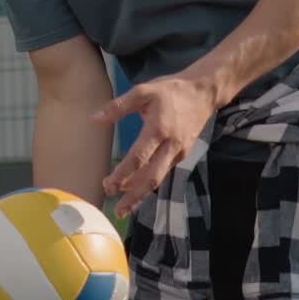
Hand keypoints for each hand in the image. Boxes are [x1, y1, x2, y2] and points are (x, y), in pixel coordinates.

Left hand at [93, 73, 216, 216]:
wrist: (203, 92)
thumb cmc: (170, 90)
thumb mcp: (144, 90)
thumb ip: (119, 106)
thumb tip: (95, 119)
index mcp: (158, 129)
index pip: (138, 159)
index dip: (123, 175)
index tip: (108, 186)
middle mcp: (170, 146)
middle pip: (151, 178)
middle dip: (134, 196)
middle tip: (117, 209)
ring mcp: (178, 152)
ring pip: (159, 178)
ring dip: (141, 193)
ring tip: (124, 204)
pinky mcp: (183, 153)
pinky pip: (165, 171)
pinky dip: (151, 182)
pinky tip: (139, 186)